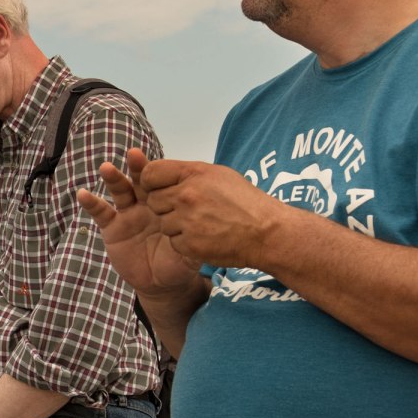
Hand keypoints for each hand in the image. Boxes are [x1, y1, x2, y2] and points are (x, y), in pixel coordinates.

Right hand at [76, 149, 200, 295]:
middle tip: (134, 154)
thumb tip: (204, 228)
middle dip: (138, 167)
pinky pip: (101, 213)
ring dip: (113, 178)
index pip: (163, 182)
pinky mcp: (112, 228)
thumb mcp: (192, 248)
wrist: (161, 282)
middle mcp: (147, 203)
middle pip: (141, 181)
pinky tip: (83, 194)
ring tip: (106, 168)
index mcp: (168, 203)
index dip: (160, 173)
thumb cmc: (179, 260)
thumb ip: (195, 237)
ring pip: (120, 191)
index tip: (160, 164)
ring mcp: (128, 214)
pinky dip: (91, 203)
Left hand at [141, 158, 284, 269]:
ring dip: (176, 225)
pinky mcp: (189, 244)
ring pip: (163, 222)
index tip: (159, 188)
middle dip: (165, 205)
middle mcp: (186, 195)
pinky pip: (173, 241)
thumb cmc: (244, 202)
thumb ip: (187, 174)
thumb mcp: (218, 175)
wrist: (267, 233)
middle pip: (152, 200)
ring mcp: (187, 221)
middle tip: (189, 209)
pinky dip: (184, 241)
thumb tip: (161, 175)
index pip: (150, 173)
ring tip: (201, 223)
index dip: (151, 181)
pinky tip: (204, 236)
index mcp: (193, 174)